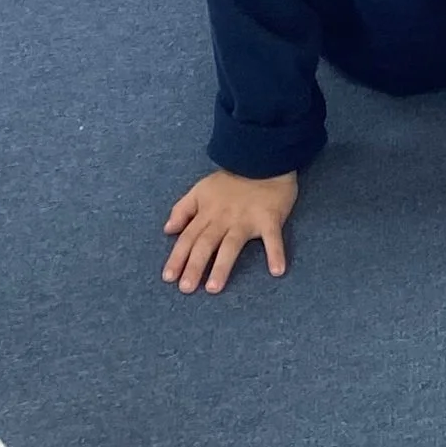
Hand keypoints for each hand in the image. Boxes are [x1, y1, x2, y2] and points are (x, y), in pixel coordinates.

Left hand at [162, 169, 298, 294]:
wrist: (264, 158)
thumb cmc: (232, 179)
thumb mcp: (201, 189)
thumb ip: (183, 209)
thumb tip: (168, 230)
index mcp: (207, 212)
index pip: (188, 237)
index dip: (177, 257)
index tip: (168, 278)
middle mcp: (224, 218)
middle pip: (206, 244)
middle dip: (194, 266)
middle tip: (186, 289)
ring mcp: (247, 219)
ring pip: (231, 244)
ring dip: (222, 266)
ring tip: (214, 288)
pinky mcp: (270, 218)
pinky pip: (273, 238)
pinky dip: (276, 253)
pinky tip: (277, 270)